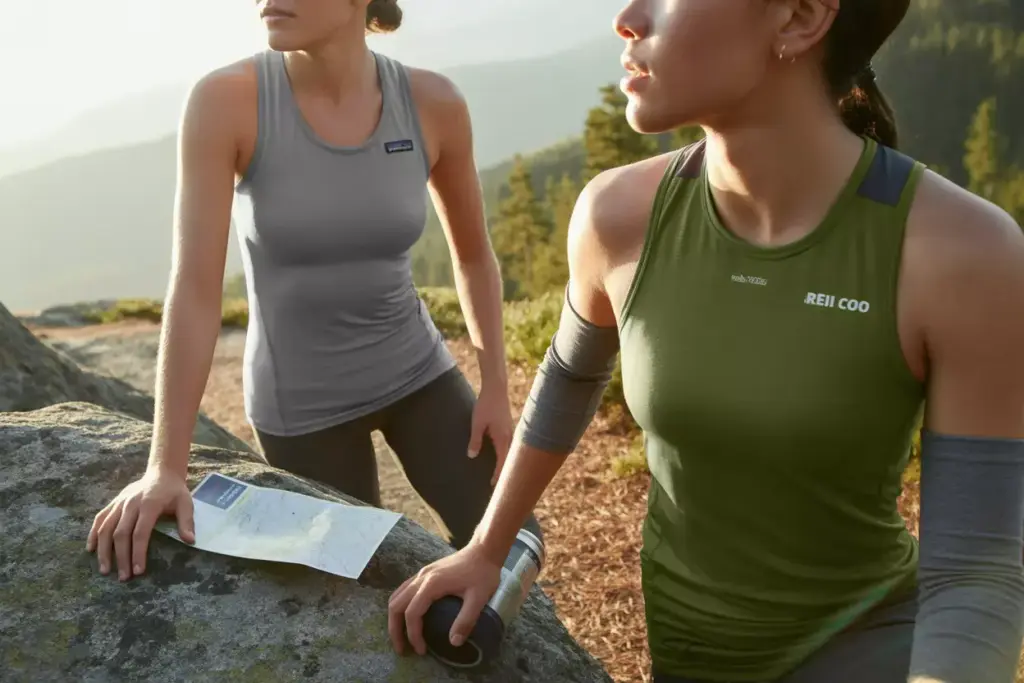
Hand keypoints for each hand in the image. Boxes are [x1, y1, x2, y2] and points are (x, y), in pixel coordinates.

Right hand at [85, 468, 194, 580]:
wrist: (161, 473)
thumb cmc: (174, 492)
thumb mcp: (186, 503)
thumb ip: (186, 521)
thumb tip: (190, 541)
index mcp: (149, 504)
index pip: (140, 533)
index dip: (138, 552)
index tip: (138, 571)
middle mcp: (130, 504)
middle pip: (121, 533)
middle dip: (121, 557)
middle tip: (123, 577)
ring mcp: (119, 503)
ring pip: (105, 528)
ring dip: (103, 550)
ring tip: (104, 570)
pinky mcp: (113, 503)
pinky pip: (100, 519)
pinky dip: (93, 534)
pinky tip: (91, 550)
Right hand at [387, 543, 502, 655]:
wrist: (484, 550)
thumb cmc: (482, 573)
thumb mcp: (479, 598)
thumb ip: (466, 620)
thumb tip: (453, 643)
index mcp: (431, 584)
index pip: (412, 614)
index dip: (413, 635)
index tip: (421, 651)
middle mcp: (421, 578)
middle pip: (396, 605)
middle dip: (395, 629)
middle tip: (402, 649)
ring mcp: (421, 573)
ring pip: (397, 596)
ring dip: (395, 618)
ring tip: (402, 636)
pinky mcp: (425, 572)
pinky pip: (404, 590)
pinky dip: (401, 606)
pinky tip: (409, 616)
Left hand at [469, 383, 512, 485]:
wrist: (496, 388)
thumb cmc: (486, 405)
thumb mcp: (477, 423)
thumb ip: (475, 440)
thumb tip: (472, 456)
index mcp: (503, 438)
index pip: (502, 462)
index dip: (498, 474)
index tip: (493, 485)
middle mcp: (510, 437)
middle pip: (509, 460)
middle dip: (504, 472)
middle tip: (497, 484)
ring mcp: (511, 432)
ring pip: (510, 453)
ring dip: (505, 463)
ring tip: (499, 474)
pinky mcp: (509, 428)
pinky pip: (509, 446)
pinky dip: (505, 454)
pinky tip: (500, 456)